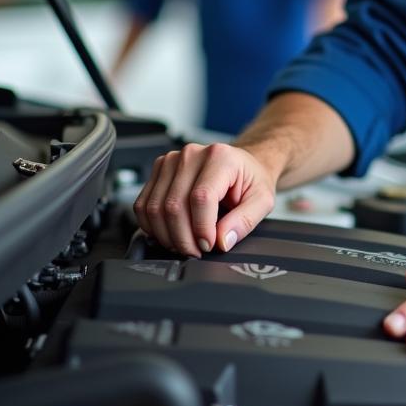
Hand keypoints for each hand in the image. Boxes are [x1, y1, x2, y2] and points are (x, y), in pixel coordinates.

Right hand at [133, 143, 276, 256]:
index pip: (201, 198)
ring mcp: (171, 160)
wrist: (241, 165)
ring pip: (155, 208)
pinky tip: (170, 234)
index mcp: (220, 157)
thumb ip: (245, 221)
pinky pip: (143, 205)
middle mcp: (192, 154)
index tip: (209, 245)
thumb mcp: (262, 200)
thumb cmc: (250, 180)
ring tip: (185, 244)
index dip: (201, 229)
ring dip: (167, 236)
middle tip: (197, 251)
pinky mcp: (158, 170)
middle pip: (174, 205)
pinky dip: (152, 226)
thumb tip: (222, 240)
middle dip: (183, 238)